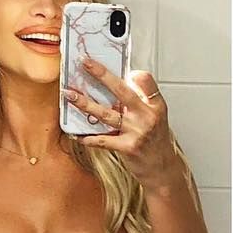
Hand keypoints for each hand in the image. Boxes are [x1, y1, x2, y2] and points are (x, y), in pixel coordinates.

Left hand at [63, 60, 179, 189]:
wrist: (162, 169)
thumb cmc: (156, 141)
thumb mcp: (155, 116)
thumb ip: (140, 101)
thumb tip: (117, 83)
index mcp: (155, 105)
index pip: (146, 80)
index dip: (133, 73)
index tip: (121, 68)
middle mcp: (147, 116)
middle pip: (122, 91)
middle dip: (101, 74)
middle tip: (86, 63)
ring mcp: (137, 132)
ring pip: (106, 113)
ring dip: (85, 103)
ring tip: (69, 94)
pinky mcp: (128, 147)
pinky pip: (103, 140)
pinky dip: (88, 137)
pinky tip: (76, 134)